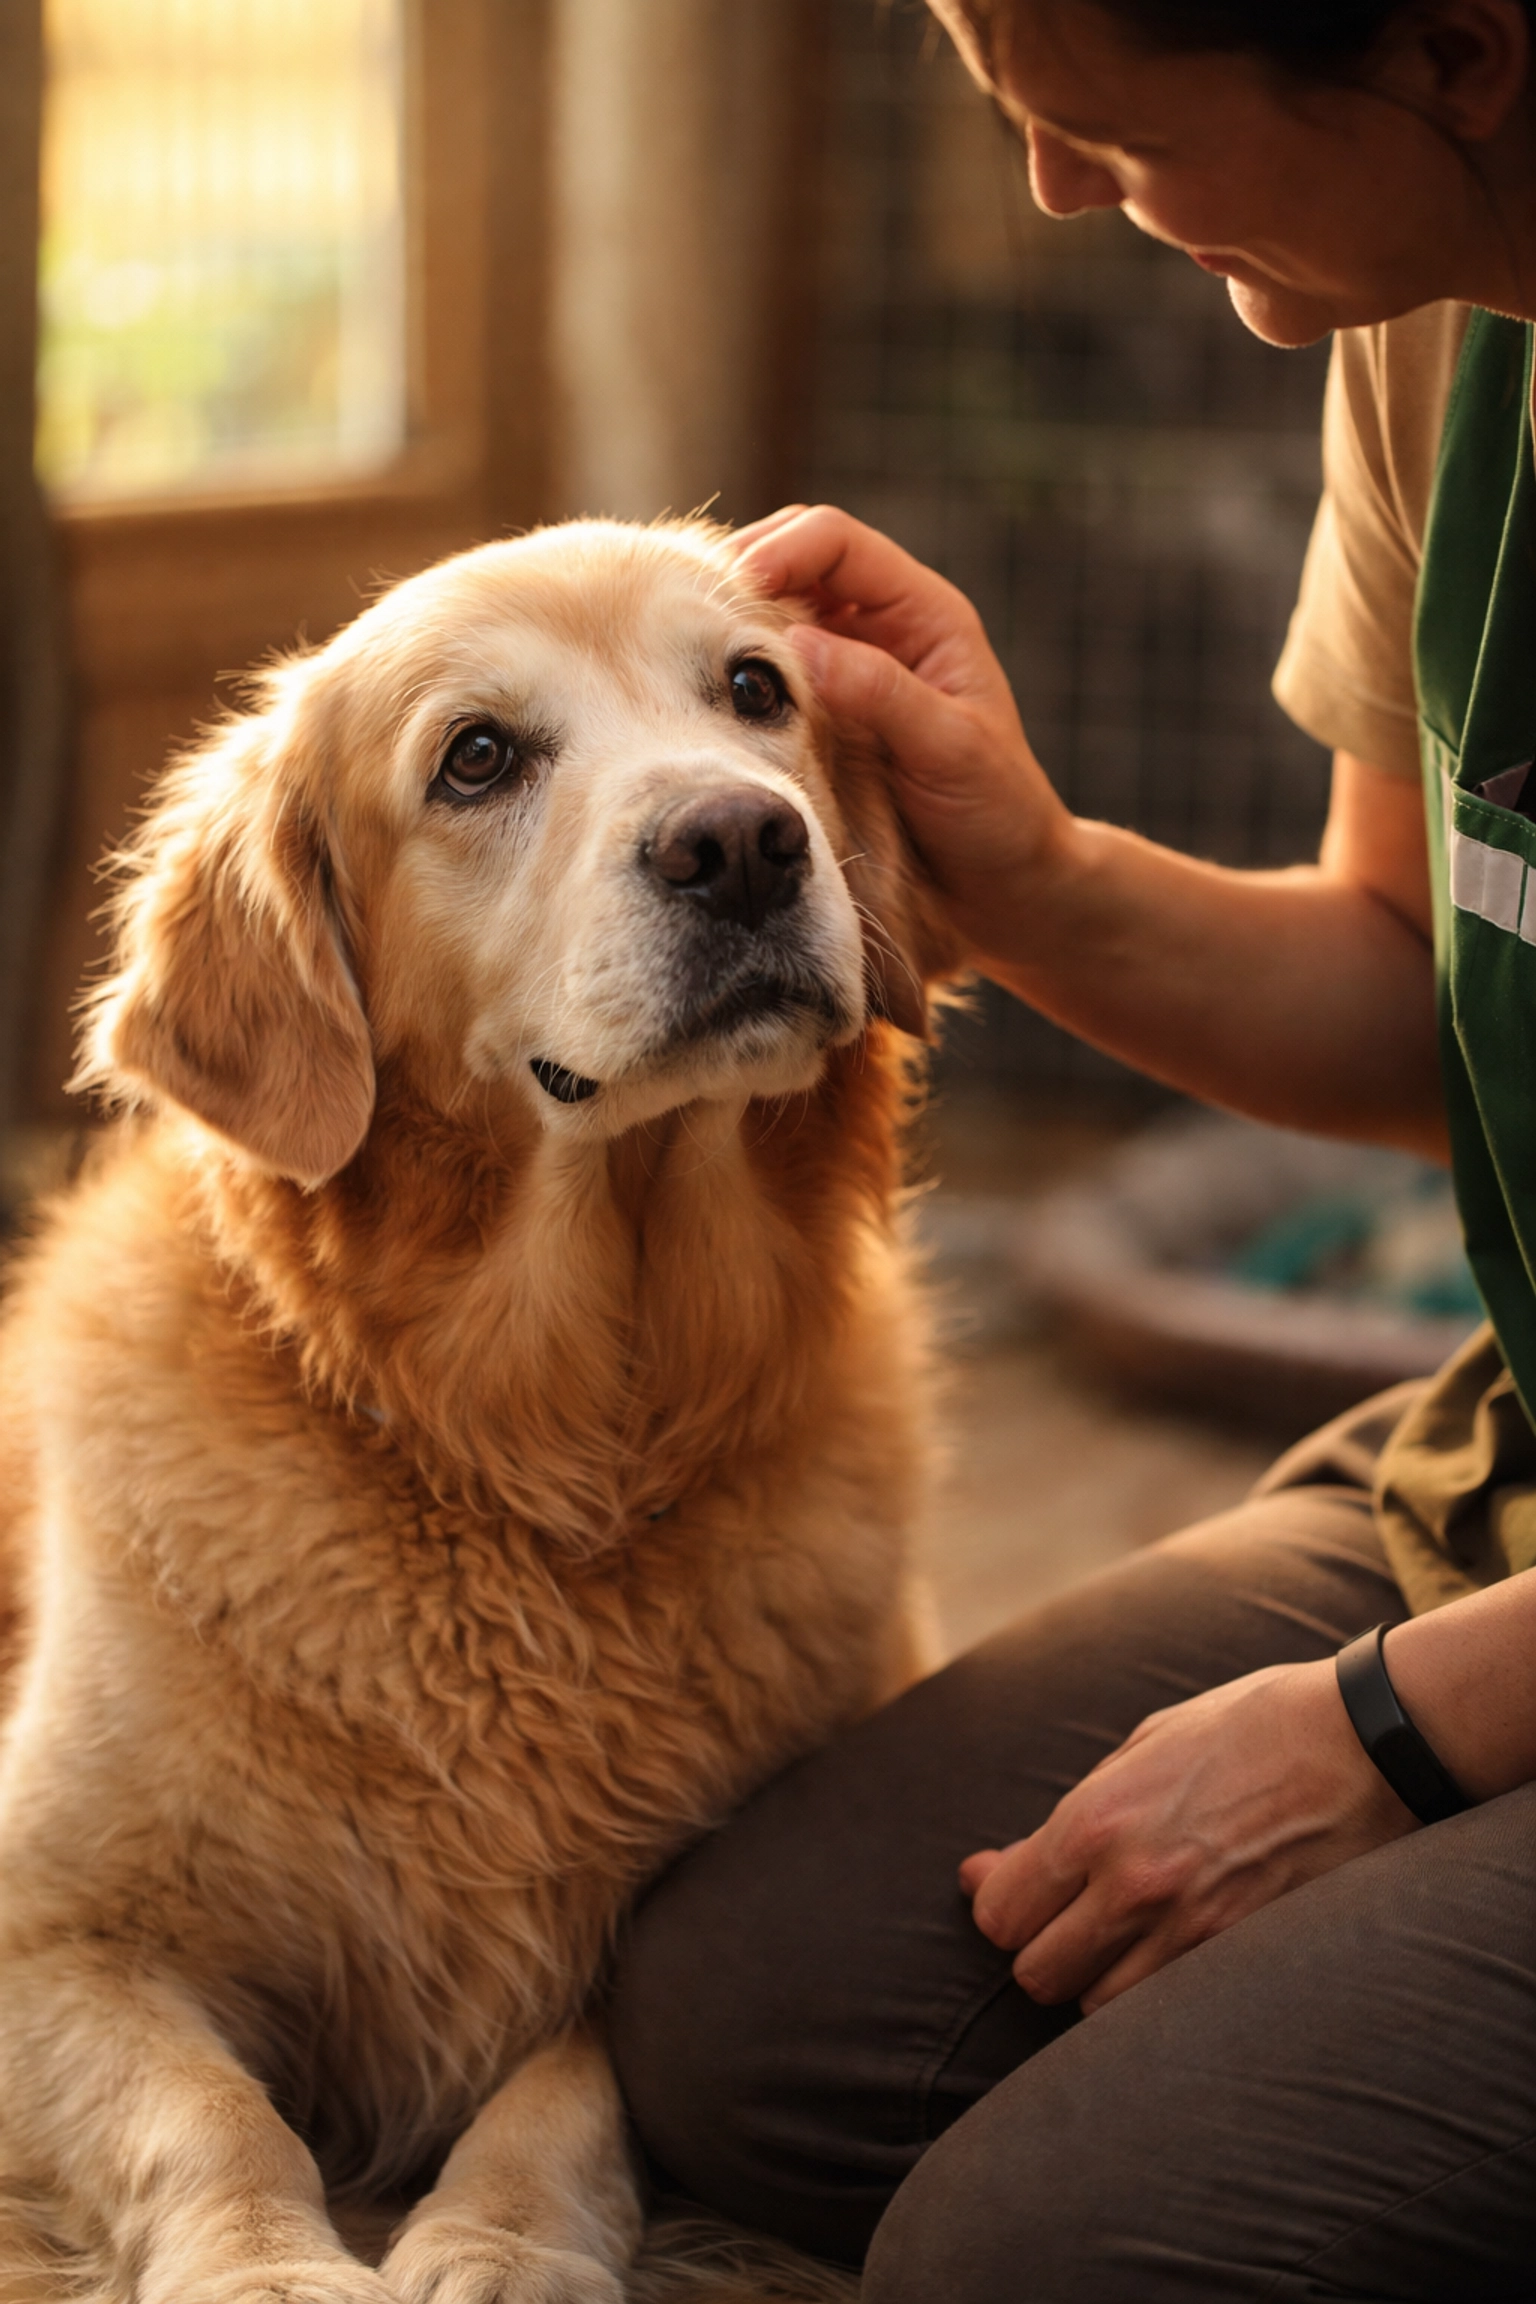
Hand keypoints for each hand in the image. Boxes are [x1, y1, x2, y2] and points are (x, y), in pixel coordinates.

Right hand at [731, 505, 1071, 962]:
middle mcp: (884, 625)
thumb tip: (798, 642)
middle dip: (742, 576)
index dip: (779, 552)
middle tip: (693, 620)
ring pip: (777, 612)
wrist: (1004, 883)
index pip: (837, 541)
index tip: (730, 592)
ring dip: (735, 624)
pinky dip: (740, 675)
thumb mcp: (948, 749)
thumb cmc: (996, 812)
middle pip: (795, 559)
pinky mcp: (829, 710)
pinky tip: (715, 702)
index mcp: (924, 612)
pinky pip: (773, 672)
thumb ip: (879, 692)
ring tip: (692, 657)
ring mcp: (853, 666)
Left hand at [959, 1658, 1416, 2013]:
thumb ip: (1061, 1822)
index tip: (1021, 1896)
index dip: (1001, 1909)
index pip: (1000, 1914)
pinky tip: (1171, 1957)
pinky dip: (1155, 1998)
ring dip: (1099, 1981)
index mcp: (1093, 1820)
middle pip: (1037, 1974)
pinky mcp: (1243, 1958)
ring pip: (1097, 2007)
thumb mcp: (1140, 1749)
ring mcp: (1191, 1931)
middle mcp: (1132, 1885)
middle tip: (1073, 1919)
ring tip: (1128, 1937)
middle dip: (1044, 1950)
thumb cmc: (1245, 1728)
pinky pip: (1165, 2011)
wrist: (1360, 1743)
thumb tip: (981, 1872)